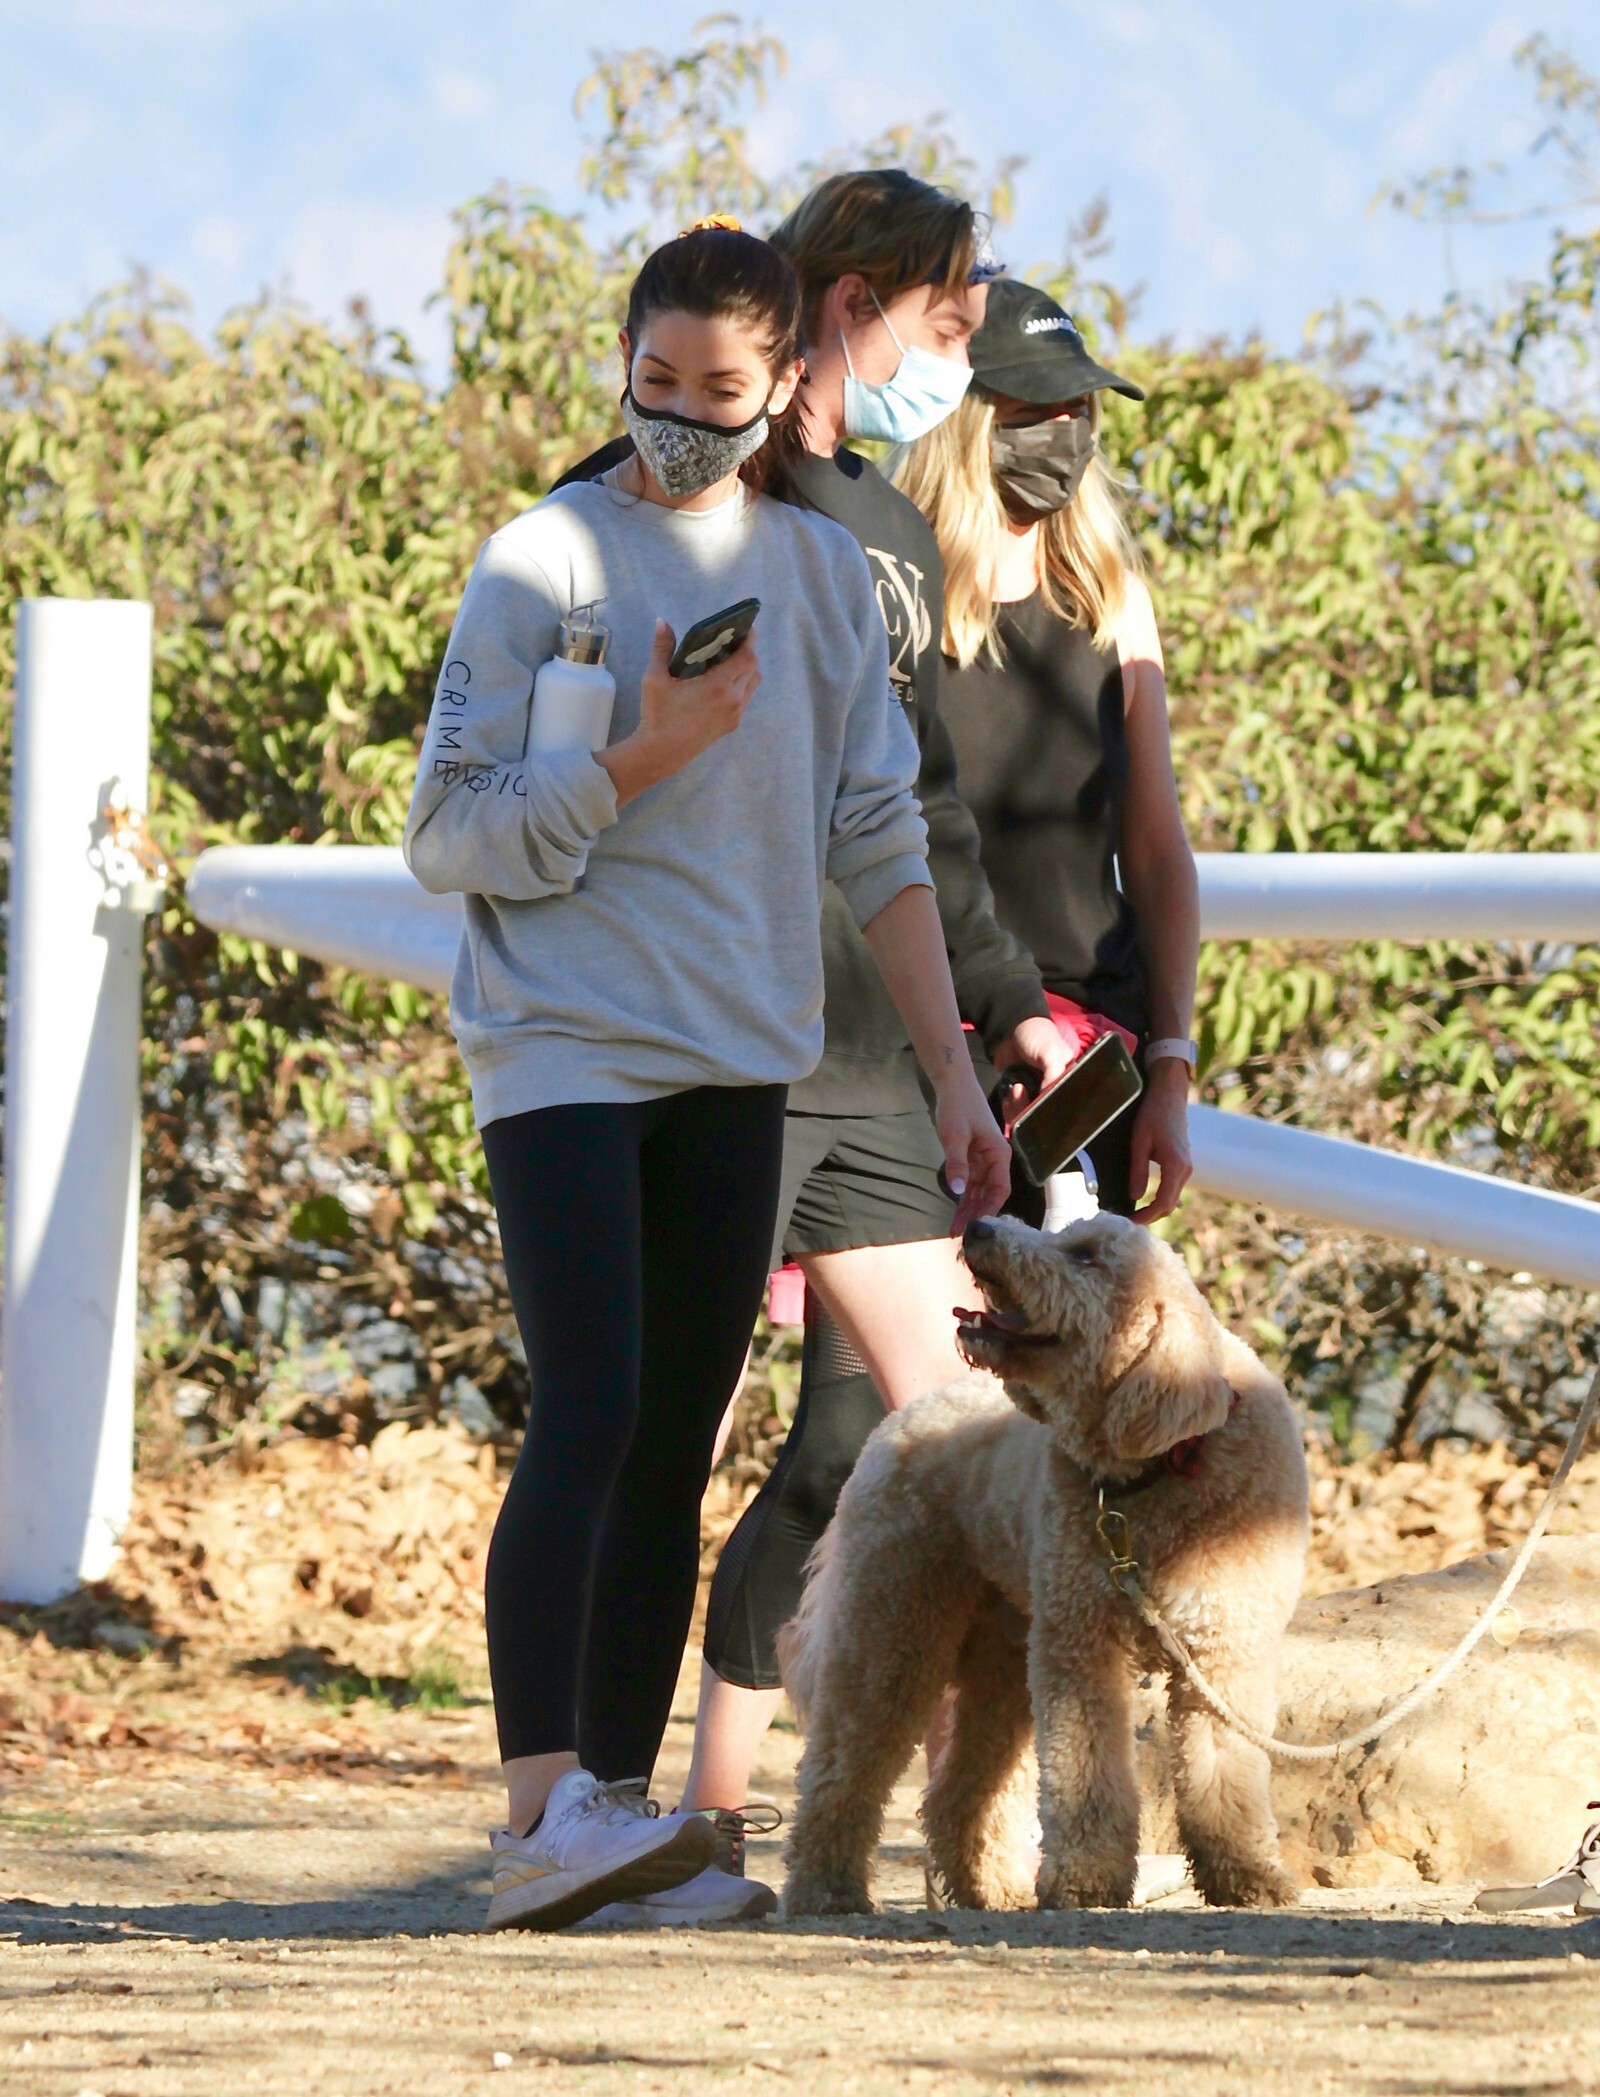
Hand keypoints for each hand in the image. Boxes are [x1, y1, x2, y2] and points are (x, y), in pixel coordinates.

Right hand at [598, 620, 759, 806]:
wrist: (660, 753)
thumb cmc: (657, 715)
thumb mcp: (655, 678)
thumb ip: (662, 647)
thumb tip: (662, 621)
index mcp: (719, 686)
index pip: (747, 657)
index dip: (750, 640)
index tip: (746, 627)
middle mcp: (733, 700)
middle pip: (753, 668)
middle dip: (748, 651)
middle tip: (734, 640)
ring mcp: (735, 715)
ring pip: (752, 684)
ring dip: (747, 668)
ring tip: (730, 658)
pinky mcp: (731, 725)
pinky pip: (745, 698)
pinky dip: (741, 684)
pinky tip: (724, 680)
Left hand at [933, 1064, 1012, 1233]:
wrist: (952, 1084)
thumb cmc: (958, 1106)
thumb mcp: (954, 1136)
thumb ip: (957, 1163)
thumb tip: (958, 1191)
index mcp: (999, 1154)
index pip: (1000, 1189)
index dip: (990, 1209)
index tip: (978, 1226)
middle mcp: (995, 1160)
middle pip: (990, 1194)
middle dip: (977, 1214)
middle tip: (960, 1235)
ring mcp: (984, 1161)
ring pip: (979, 1192)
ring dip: (968, 1209)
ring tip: (955, 1229)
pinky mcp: (972, 1159)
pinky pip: (970, 1183)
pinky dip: (963, 1198)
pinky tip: (955, 1212)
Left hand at [991, 1012, 1074, 1121]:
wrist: (1008, 1029)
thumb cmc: (1036, 1035)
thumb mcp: (1051, 1052)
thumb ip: (1055, 1075)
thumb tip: (1048, 1100)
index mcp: (1069, 1080)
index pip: (1066, 1104)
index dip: (1054, 1109)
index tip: (1041, 1104)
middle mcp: (1054, 1091)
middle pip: (1047, 1115)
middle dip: (1033, 1111)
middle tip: (1023, 1093)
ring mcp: (1036, 1096)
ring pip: (1030, 1118)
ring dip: (1019, 1109)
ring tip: (1016, 1089)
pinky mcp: (1019, 1098)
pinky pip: (1016, 1114)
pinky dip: (1010, 1109)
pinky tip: (1009, 1095)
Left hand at [1128, 1059, 1191, 1221]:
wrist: (1169, 1095)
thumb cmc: (1153, 1115)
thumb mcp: (1139, 1143)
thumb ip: (1138, 1171)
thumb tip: (1135, 1197)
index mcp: (1176, 1165)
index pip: (1163, 1203)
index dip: (1147, 1216)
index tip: (1130, 1222)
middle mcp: (1185, 1169)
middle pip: (1170, 1205)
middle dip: (1150, 1216)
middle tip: (1128, 1222)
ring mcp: (1186, 1166)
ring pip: (1173, 1198)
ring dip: (1155, 1209)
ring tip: (1134, 1214)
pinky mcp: (1183, 1163)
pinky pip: (1173, 1187)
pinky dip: (1160, 1198)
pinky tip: (1145, 1200)